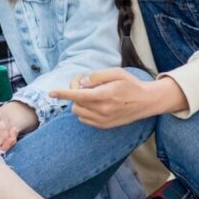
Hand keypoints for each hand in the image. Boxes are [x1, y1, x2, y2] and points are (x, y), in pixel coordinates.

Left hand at [49, 69, 187, 128]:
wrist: (146, 102)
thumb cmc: (131, 84)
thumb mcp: (116, 73)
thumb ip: (97, 76)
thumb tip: (82, 82)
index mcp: (105, 95)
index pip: (78, 95)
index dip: (63, 93)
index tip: (51, 92)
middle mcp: (103, 110)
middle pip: (75, 104)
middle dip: (73, 93)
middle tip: (82, 83)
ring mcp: (104, 120)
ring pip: (78, 112)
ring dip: (78, 102)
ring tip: (88, 93)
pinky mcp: (105, 126)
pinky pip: (85, 120)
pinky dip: (84, 111)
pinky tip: (93, 103)